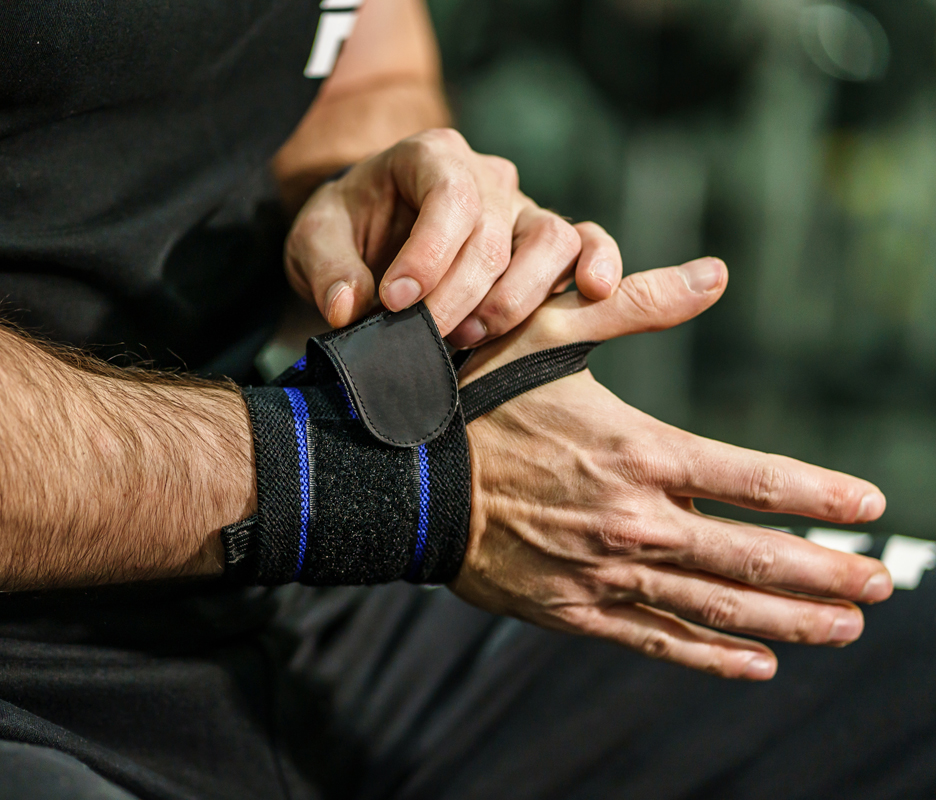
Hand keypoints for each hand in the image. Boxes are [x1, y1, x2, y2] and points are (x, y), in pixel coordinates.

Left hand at [285, 128, 620, 347]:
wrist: (369, 237)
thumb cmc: (346, 230)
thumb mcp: (314, 239)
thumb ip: (327, 268)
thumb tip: (348, 309)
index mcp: (430, 155)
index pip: (448, 196)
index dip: (428, 255)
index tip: (395, 302)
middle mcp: (485, 175)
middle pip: (493, 235)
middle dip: (457, 298)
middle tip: (422, 339)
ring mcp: (521, 207)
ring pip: (549, 241)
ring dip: (512, 300)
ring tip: (469, 336)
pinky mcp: (544, 243)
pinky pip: (587, 243)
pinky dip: (598, 263)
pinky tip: (594, 291)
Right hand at [455, 257, 892, 679]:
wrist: (401, 476)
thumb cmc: (474, 399)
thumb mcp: (550, 331)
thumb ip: (637, 304)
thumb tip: (716, 274)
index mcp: (639, 451)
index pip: (756, 478)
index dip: (821, 496)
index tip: (870, 506)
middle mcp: (635, 520)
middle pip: (753, 556)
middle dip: (825, 572)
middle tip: (878, 584)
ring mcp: (604, 572)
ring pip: (715, 605)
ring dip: (789, 619)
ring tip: (845, 626)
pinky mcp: (572, 609)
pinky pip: (654, 639)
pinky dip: (709, 655)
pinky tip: (757, 662)